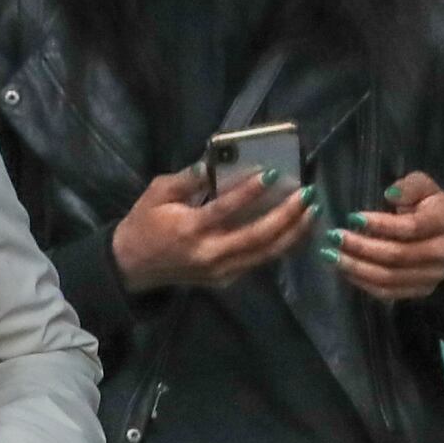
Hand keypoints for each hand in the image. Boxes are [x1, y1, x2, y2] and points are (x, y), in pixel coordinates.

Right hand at [110, 166, 318, 291]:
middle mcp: (209, 253)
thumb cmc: (144, 223)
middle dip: (286, 215)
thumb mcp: (157, 193)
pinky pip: (260, 261)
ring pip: (265, 253)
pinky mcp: (226, 279)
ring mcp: (220, 271)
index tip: (273, 174)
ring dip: (293, 232)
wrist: (132, 267)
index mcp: (189, 229)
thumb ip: (187, 178)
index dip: (250, 192)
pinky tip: (297, 228)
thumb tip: (214, 163)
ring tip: (311, 211)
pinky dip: (282, 245)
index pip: (225, 209)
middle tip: (306, 194)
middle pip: (257, 236)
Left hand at [325, 174, 443, 303]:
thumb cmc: (429, 207)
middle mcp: (442, 254)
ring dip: (356, 268)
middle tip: (333, 237)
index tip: (352, 217)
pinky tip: (344, 270)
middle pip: (397, 255)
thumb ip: (410, 186)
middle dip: (361, 247)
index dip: (380, 224)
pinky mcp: (420, 291)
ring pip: (389, 278)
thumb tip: (391, 194)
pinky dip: (362, 282)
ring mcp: (432, 276)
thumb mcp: (424, 187)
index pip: (411, 228)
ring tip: (331, 255)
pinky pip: (387, 292)